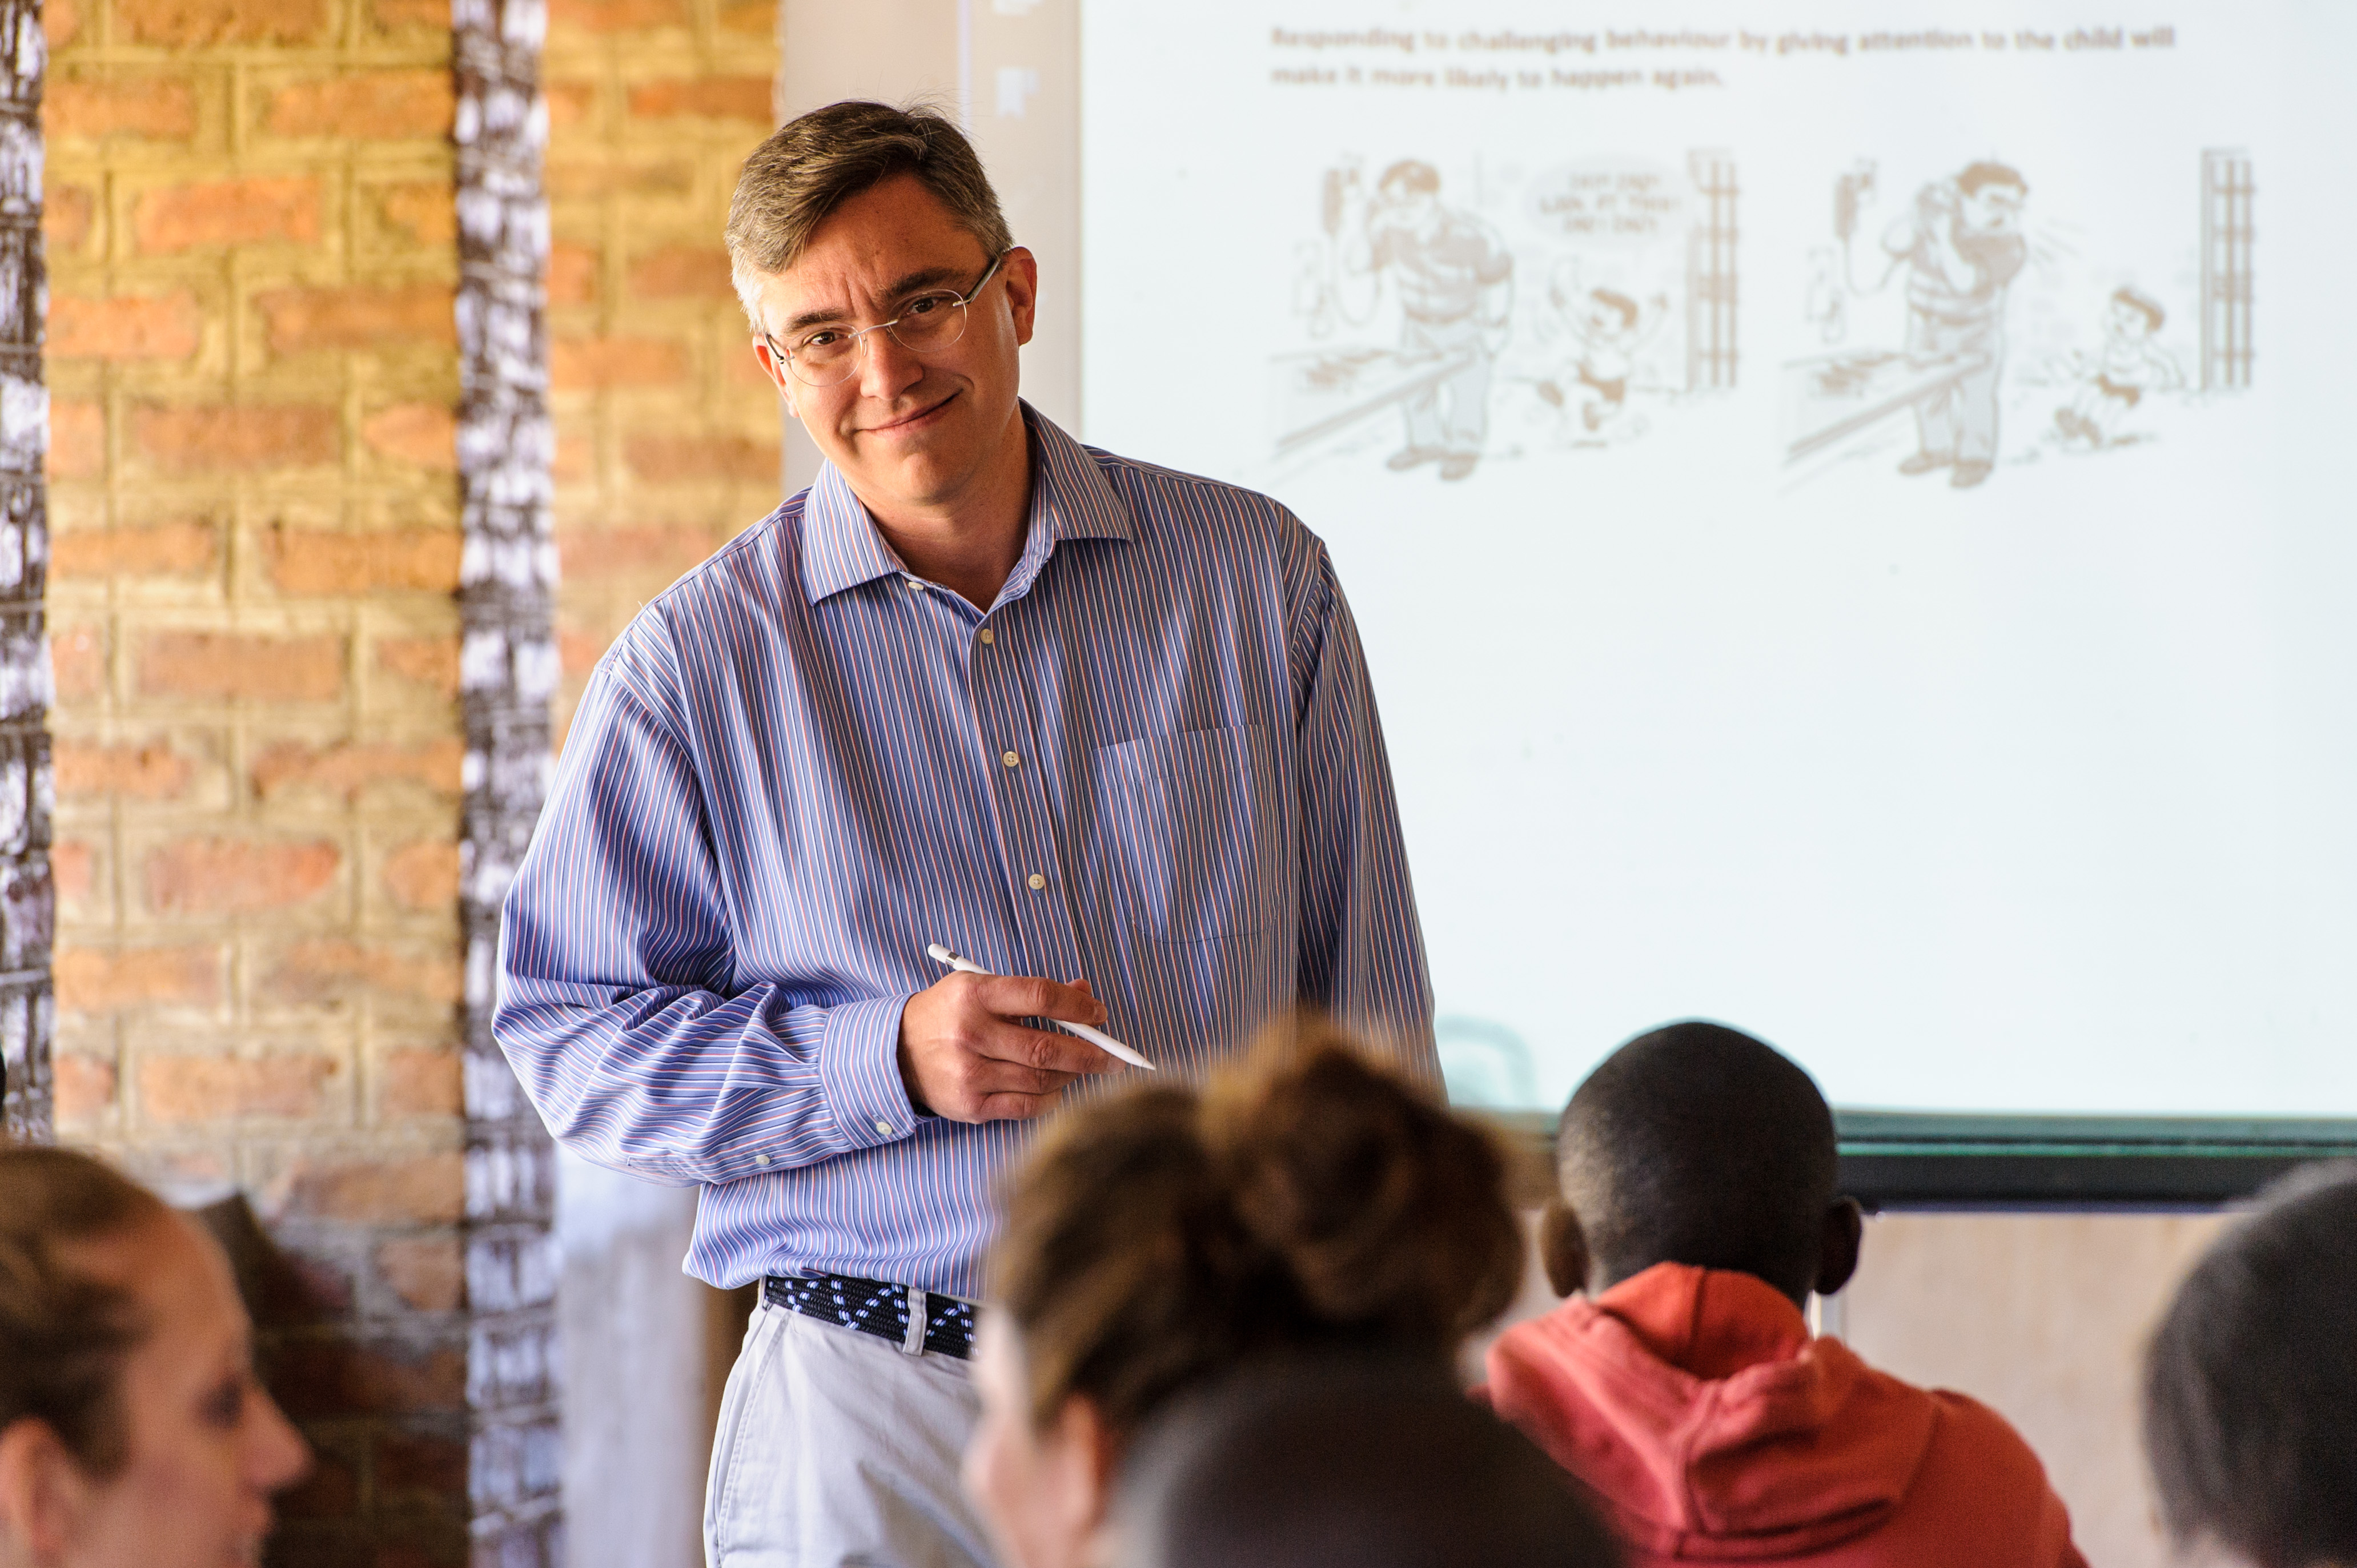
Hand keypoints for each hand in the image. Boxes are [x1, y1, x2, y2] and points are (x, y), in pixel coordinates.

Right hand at [896, 973, 1115, 1122]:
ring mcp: (970, 1074)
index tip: (1099, 1014)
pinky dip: (1051, 1098)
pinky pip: (1026, 1106)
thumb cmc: (949, 1015)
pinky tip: (1058, 1088)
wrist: (898, 1053)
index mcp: (975, 995)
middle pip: (1046, 1047)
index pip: (1040, 996)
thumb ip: (1031, 992)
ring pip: (1041, 1079)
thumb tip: (1084, 992)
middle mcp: (971, 1034)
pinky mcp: (970, 1106)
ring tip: (1083, 1069)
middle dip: (1091, 1053)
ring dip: (1072, 1075)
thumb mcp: (980, 988)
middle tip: (1115, 1057)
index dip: (1078, 1006)